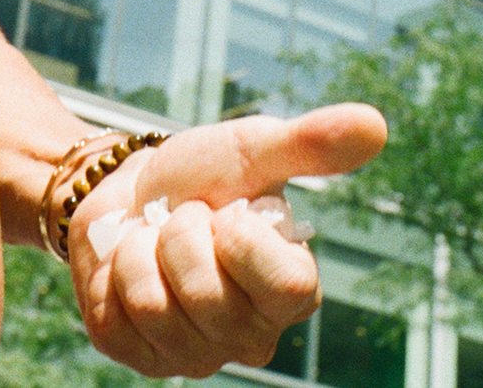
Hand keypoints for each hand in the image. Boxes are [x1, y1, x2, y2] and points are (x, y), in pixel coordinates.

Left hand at [64, 104, 387, 378]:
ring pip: (154, 307)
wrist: (129, 190)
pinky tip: (126, 265)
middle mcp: (250, 337)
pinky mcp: (137, 356)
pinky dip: (108, 274)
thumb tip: (374, 125)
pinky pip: (112, 321)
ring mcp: (193, 355)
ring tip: (155, 240)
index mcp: (293, 292)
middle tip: (185, 219)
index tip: (230, 209)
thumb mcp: (253, 150)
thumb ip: (311, 144)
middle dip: (180, 233)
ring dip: (140, 251)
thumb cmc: (202, 175)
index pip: (286, 285)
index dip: (243, 235)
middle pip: (207, 297)